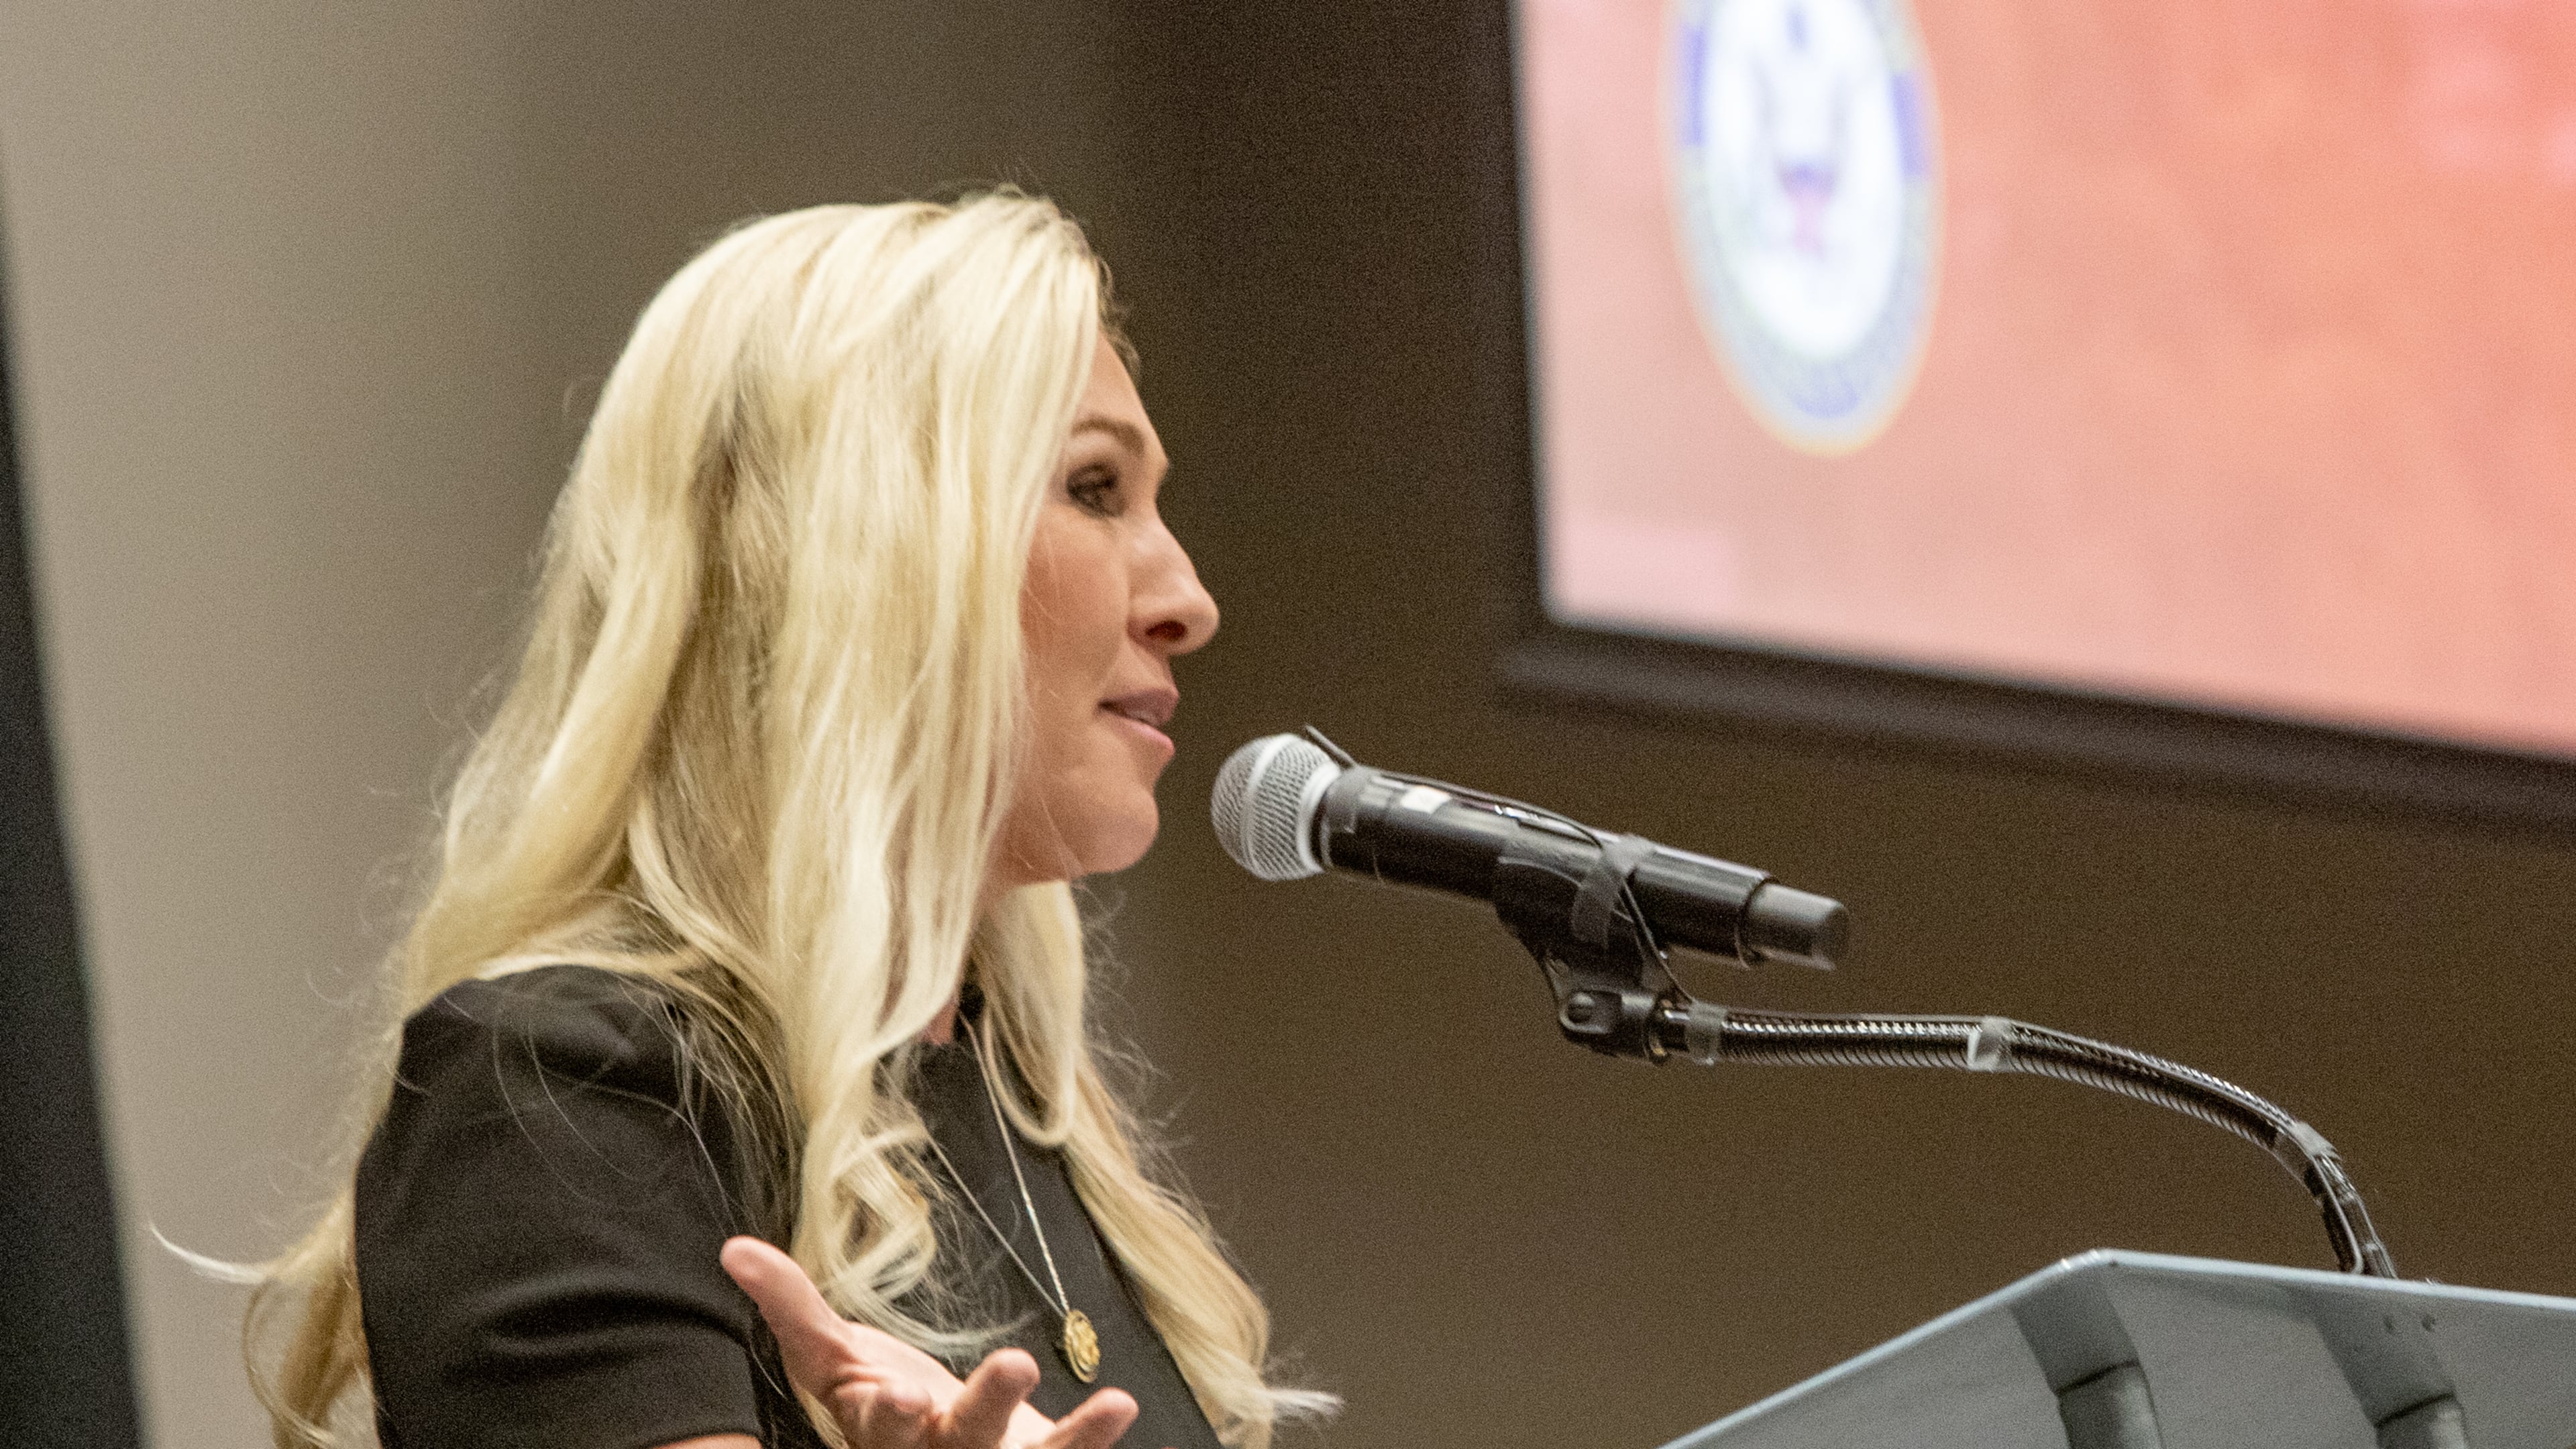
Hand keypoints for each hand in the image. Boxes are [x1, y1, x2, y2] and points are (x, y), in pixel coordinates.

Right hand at [720, 1236, 1139, 1448]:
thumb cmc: (888, 1407)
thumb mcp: (834, 1360)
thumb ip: (792, 1308)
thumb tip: (733, 1248)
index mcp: (883, 1428)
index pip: (877, 1424)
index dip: (887, 1412)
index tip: (898, 1396)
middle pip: (956, 1440)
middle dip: (981, 1411)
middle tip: (1013, 1367)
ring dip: (1066, 1436)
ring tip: (1109, 1404)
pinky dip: (1094, 1435)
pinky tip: (1121, 1404)